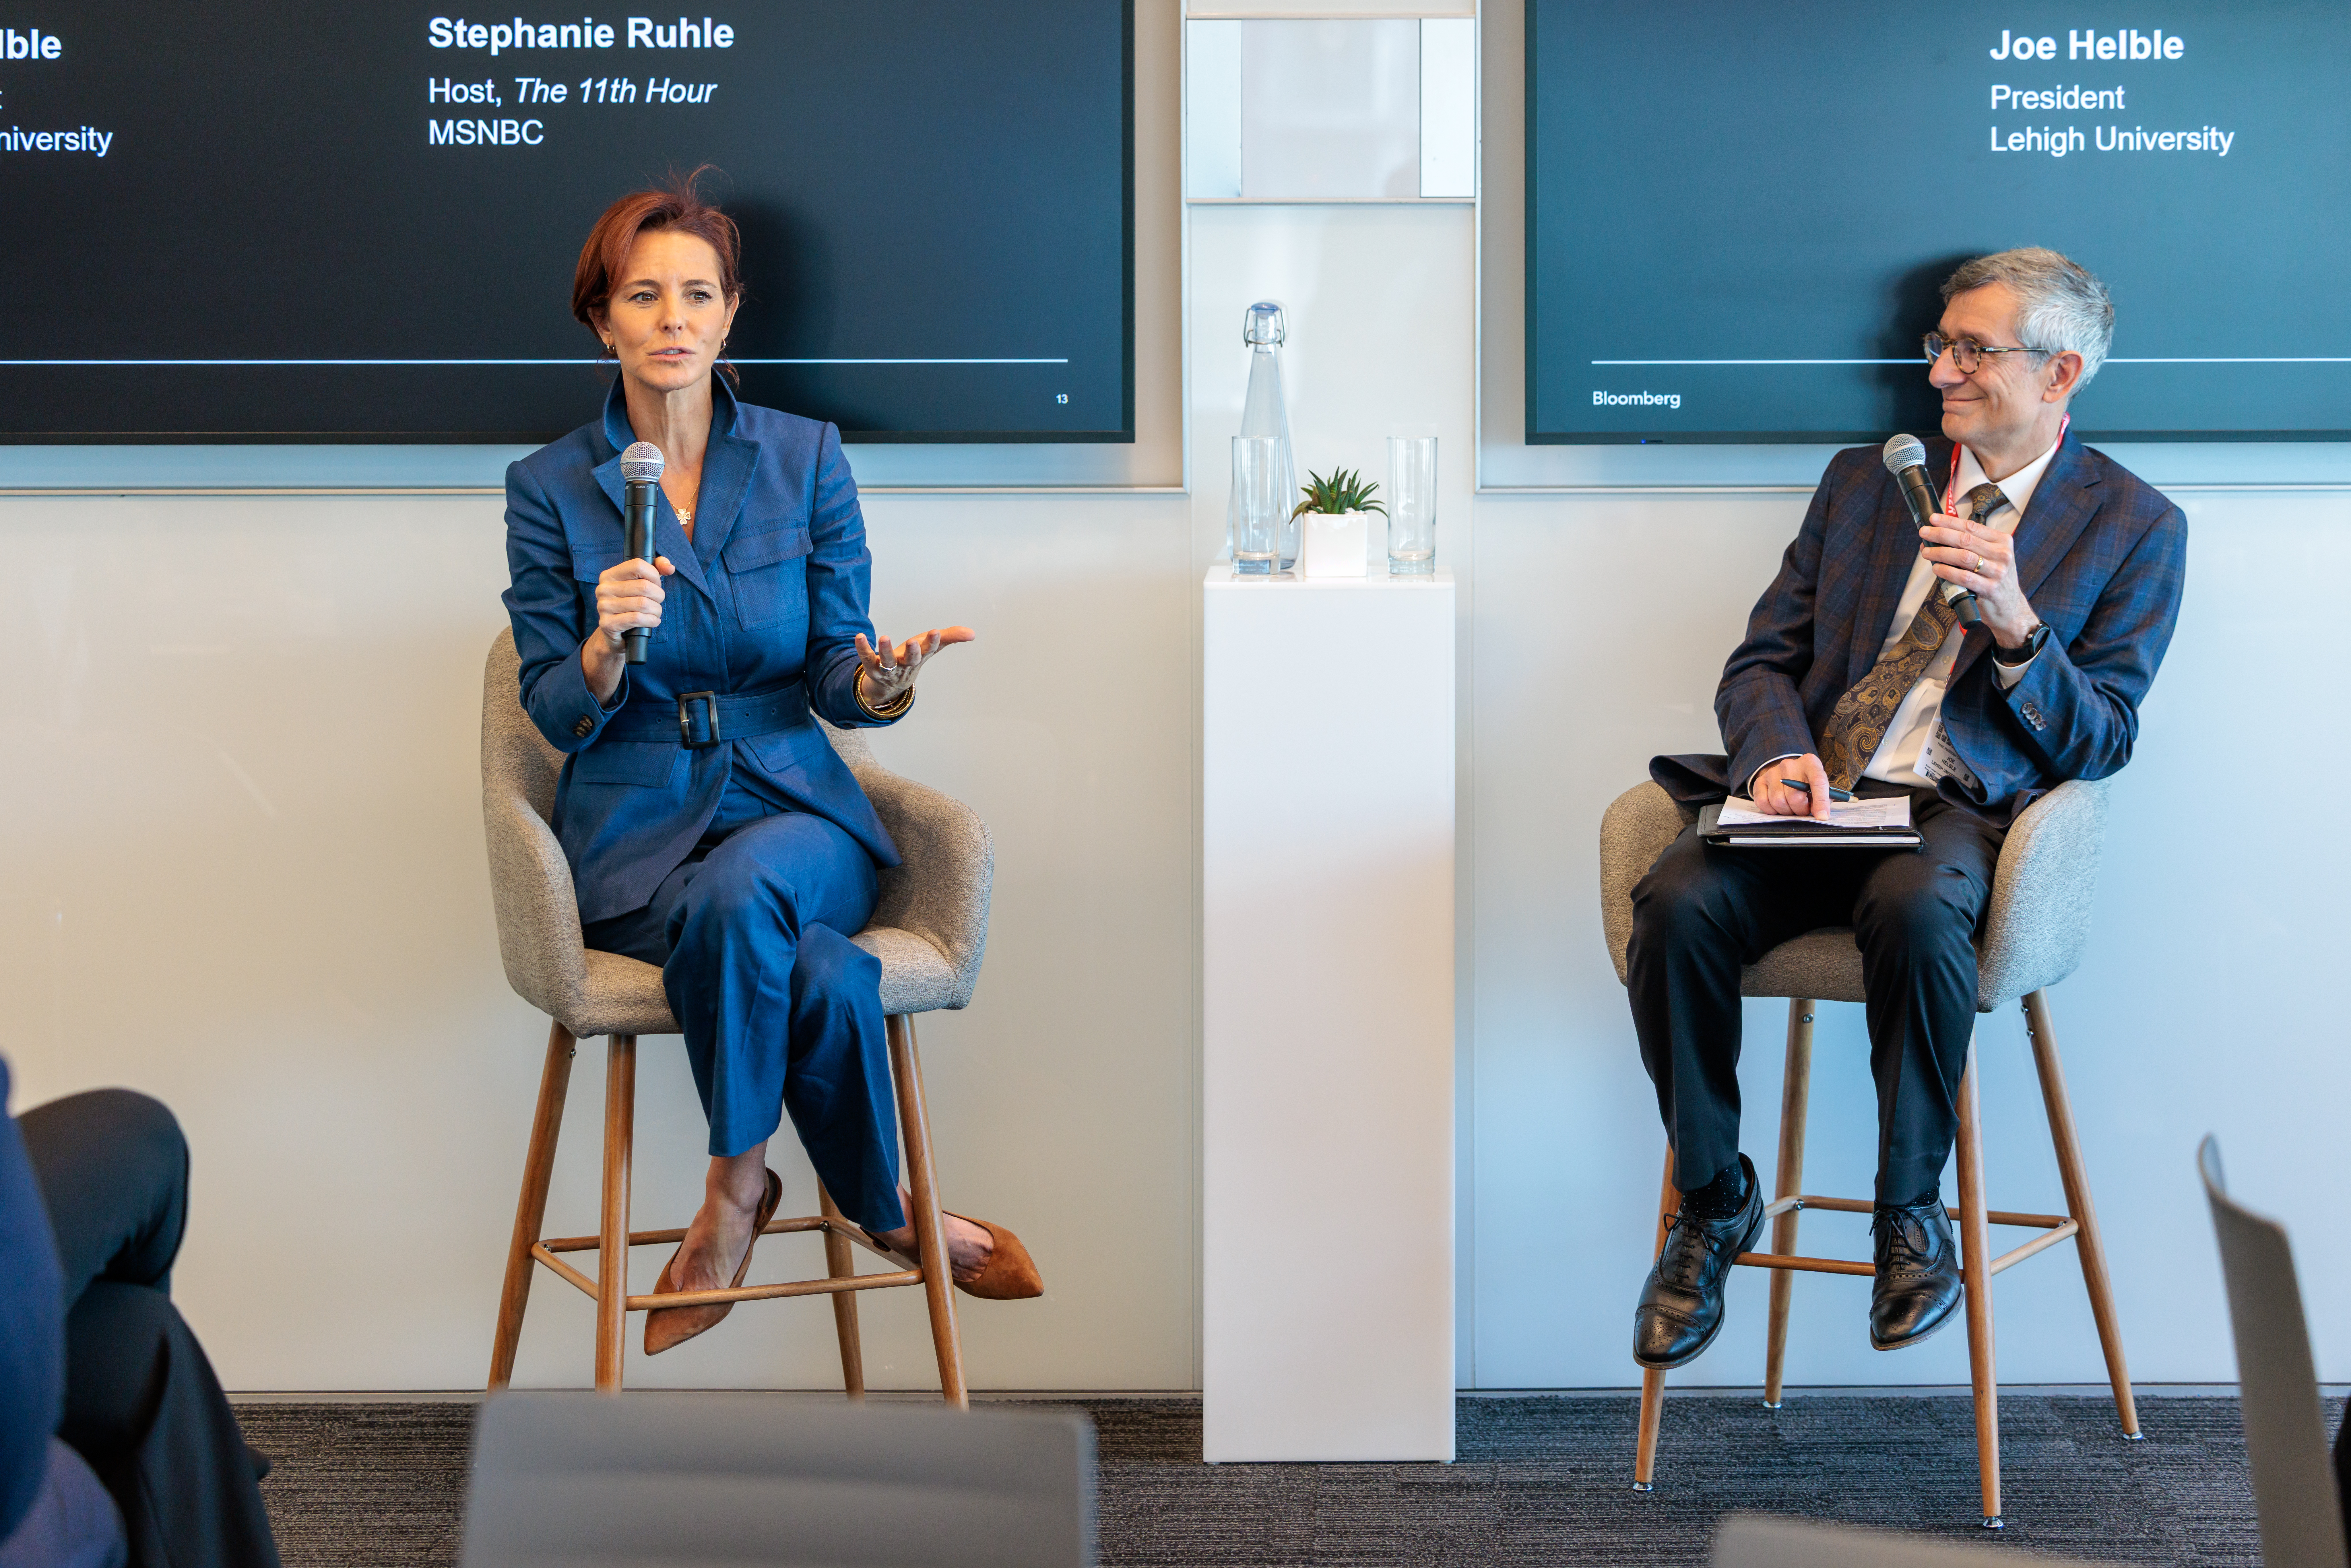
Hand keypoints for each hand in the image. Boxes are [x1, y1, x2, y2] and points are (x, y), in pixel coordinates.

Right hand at [595, 555, 674, 647]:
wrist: (615, 632)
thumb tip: (669, 568)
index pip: (638, 565)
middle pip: (644, 586)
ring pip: (643, 604)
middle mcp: (603, 589)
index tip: (656, 585)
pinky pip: (637, 618)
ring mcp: (603, 606)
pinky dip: (651, 621)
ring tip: (655, 613)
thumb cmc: (630, 604)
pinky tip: (653, 621)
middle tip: (657, 602)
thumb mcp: (642, 583)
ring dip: (656, 610)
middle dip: (658, 596)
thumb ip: (656, 569)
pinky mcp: (607, 624)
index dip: (654, 576)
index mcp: (609, 575)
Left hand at [854, 625, 975, 710]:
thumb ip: (950, 637)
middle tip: (913, 642)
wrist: (891, 684)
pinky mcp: (873, 666)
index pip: (929, 650)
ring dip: (886, 650)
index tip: (935, 632)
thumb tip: (972, 633)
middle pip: (910, 659)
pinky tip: (859, 637)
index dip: (932, 642)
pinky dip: (862, 648)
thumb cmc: (913, 658)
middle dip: (912, 651)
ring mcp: (888, 668)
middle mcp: (905, 665)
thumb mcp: (931, 646)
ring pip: (888, 662)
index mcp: (920, 657)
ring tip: (884, 637)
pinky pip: (867, 658)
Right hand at [1751, 754, 1833, 820]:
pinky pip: (1763, 802)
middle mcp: (1790, 765)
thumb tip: (1819, 814)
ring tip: (1791, 807)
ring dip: (1786, 811)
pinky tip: (1778, 806)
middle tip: (1803, 810)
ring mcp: (1773, 772)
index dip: (1820, 801)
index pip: (1817, 781)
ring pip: (1778, 802)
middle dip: (1800, 810)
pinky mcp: (1760, 781)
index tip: (1822, 816)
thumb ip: (1823, 798)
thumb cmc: (1806, 782)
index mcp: (1809, 763)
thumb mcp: (1819, 786)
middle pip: (1795, 796)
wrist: (1787, 773)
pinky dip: (1771, 810)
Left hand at [1918, 511, 2036, 647]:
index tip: (1933, 519)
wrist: (2010, 607)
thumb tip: (1939, 536)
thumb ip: (1972, 546)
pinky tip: (1936, 568)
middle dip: (1941, 534)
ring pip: (1963, 556)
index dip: (1950, 521)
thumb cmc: (1995, 579)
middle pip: (1965, 539)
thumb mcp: (1991, 557)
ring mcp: (1997, 572)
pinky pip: (1964, 577)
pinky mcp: (1990, 589)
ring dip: (1941, 552)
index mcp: (2002, 541)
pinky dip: (1947, 571)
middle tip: (1924, 532)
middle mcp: (2002, 554)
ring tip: (1926, 551)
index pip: (1972, 527)